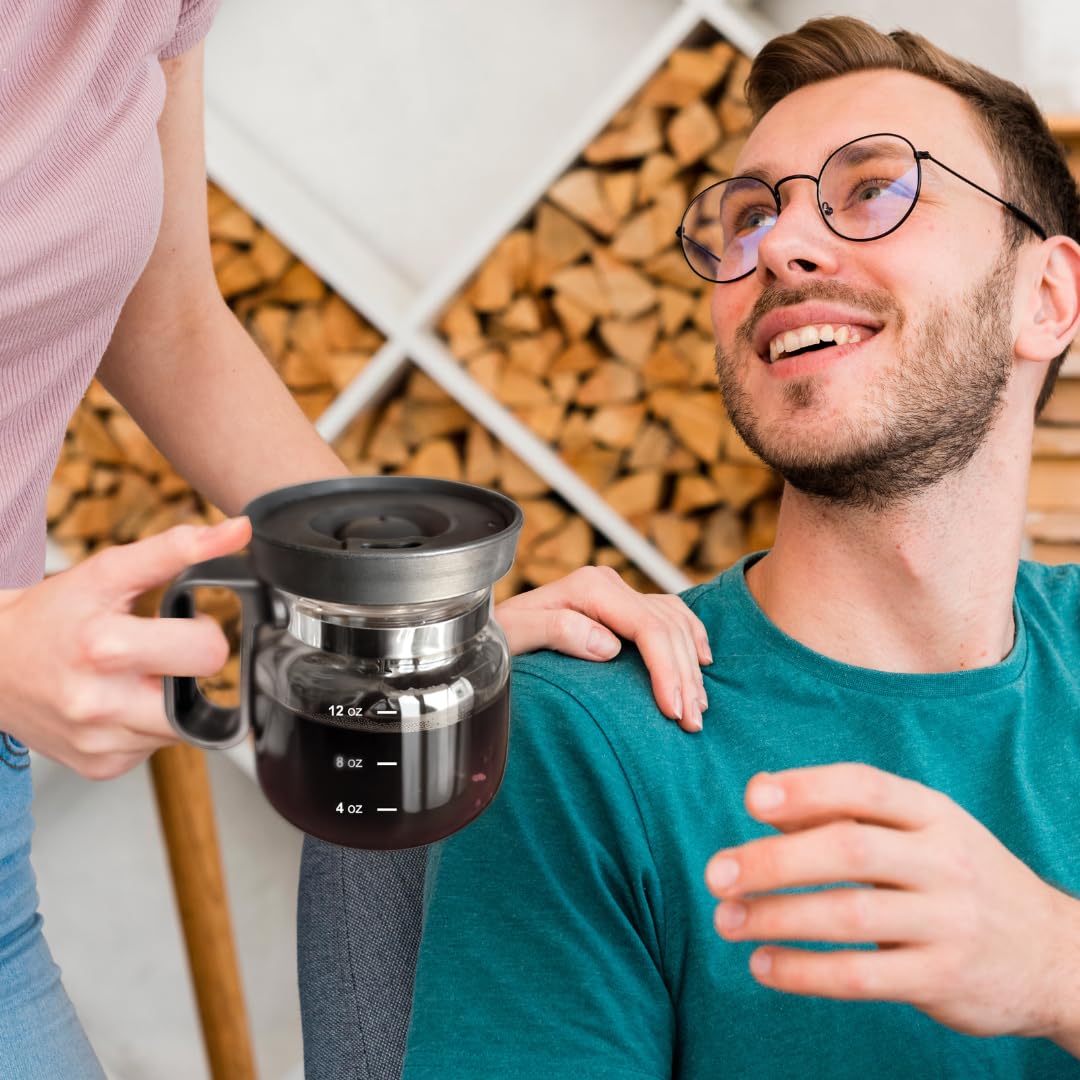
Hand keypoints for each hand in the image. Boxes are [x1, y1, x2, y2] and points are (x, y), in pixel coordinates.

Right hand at [0, 517, 250, 779]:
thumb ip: (177, 549)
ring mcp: (100, 741)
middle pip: (201, 696)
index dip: (204, 632)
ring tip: (137, 676)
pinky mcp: (101, 765)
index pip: (207, 652)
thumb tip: (238, 531)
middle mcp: (99, 703)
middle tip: (161, 652)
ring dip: (171, 701)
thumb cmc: (50, 616)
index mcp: (104, 648)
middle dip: (191, 670)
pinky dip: (147, 725)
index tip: (183, 623)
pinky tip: (121, 703)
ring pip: (183, 727)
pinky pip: (154, 747)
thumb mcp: (109, 572)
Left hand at [494, 565, 711, 731]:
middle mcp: (607, 584)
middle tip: (691, 723)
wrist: (478, 632)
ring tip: (696, 708)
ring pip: (674, 622)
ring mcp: (616, 593)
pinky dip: (691, 636)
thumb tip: (609, 645)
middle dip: (683, 676)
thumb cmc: (493, 639)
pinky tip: (702, 661)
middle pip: (666, 628)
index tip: (673, 709)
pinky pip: (670, 614)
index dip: (666, 669)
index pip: (646, 627)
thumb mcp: (514, 635)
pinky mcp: (620, 605)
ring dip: (691, 665)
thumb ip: (557, 631)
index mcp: (589, 588)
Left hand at [704, 763, 1078, 1044]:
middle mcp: (944, 860)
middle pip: (848, 849)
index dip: (806, 788)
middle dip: (773, 860)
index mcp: (933, 812)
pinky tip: (763, 965)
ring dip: (776, 917)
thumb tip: (764, 803)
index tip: (751, 799)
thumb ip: (845, 816)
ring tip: (726, 920)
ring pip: (849, 914)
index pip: (864, 786)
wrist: (1054, 954)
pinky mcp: (944, 979)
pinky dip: (805, 972)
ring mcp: (949, 921)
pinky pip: (862, 976)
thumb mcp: (918, 833)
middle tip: (715, 874)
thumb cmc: (957, 877)